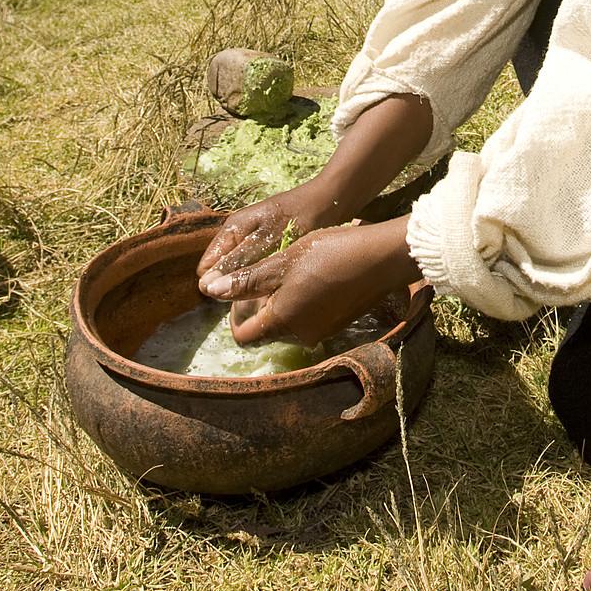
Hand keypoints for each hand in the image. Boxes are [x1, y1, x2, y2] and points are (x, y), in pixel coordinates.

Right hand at [194, 179, 341, 286]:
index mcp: (232, 230)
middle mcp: (238, 234)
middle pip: (223, 271)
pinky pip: (257, 267)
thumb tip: (205, 286)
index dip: (218, 286)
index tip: (240, 296)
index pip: (206, 269)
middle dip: (236, 286)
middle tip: (260, 295)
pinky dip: (266, 276)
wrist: (332, 199)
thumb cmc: (301, 217)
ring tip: (272, 291)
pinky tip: (281, 284)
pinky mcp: (269, 245)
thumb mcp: (267, 242)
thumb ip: (238, 263)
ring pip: (242, 271)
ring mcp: (253, 239)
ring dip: (252, 283)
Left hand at [199, 216, 417, 346]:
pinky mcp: (338, 324)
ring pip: (288, 324)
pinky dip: (302, 303)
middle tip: (269, 272)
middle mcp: (301, 336)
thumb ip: (245, 280)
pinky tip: (315, 275)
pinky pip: (309, 319)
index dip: (235, 312)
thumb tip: (208, 290)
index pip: (242, 336)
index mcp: (281, 323)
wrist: (382, 258)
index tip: (245, 286)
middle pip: (265, 331)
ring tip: (293, 269)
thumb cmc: (328, 254)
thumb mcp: (282, 262)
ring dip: (281, 302)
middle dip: (259, 305)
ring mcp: (322, 333)